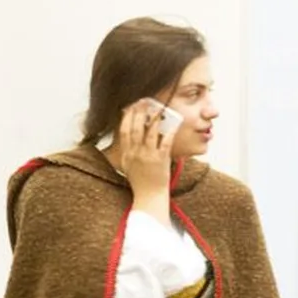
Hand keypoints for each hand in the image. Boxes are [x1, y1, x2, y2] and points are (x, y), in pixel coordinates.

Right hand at [118, 99, 172, 221]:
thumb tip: (125, 138)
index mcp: (126, 154)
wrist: (149, 196)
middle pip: (135, 128)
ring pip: (150, 133)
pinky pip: (165, 143)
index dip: (127, 116)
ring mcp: (148, 157)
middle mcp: (135, 153)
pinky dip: (169, 132)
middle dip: (139, 113)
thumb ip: (126, 151)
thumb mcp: (128, 165)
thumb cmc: (140, 182)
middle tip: (143, 101)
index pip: (124, 131)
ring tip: (158, 107)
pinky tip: (173, 123)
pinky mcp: (160, 160)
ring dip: (154, 118)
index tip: (130, 106)